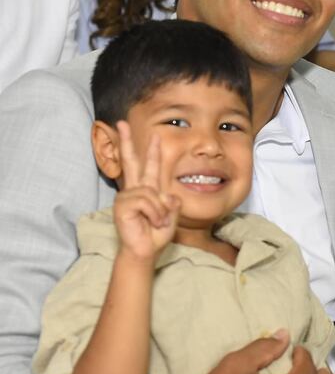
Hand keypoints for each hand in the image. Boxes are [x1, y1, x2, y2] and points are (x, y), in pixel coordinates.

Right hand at [114, 122, 179, 259]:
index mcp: (147, 190)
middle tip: (123, 123)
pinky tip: (150, 222)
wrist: (145, 250)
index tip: (154, 135)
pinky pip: (147, 201)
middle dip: (128, 142)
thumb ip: (172, 202)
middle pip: (132, 161)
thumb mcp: (171, 215)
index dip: (151, 151)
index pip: (149, 166)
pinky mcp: (122, 205)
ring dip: (160, 210)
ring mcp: (126, 196)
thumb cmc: (155, 234)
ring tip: (157, 221)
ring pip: (151, 193)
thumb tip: (170, 195)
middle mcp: (135, 190)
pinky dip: (154, 213)